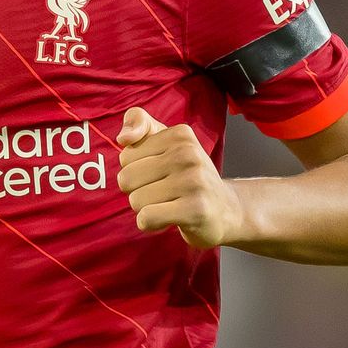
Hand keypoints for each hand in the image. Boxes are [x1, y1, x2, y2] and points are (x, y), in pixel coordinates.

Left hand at [115, 108, 240, 249]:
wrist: (225, 210)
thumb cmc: (186, 176)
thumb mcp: (164, 142)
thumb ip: (138, 124)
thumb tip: (123, 138)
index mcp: (180, 134)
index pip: (126, 156)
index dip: (135, 170)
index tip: (159, 172)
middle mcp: (189, 153)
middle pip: (127, 178)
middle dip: (137, 191)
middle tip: (162, 192)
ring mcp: (194, 181)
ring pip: (136, 200)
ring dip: (145, 209)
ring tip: (168, 205)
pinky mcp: (195, 209)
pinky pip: (147, 217)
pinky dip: (149, 224)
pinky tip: (167, 220)